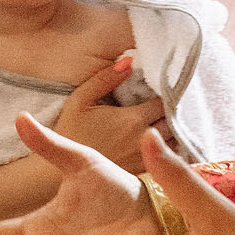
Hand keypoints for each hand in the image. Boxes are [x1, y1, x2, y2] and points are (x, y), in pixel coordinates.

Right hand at [51, 54, 164, 172]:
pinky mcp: (142, 172)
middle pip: (174, 122)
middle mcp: (145, 139)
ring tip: (163, 123)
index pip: (166, 102)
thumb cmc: (69, 132)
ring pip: (174, 143)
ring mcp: (145, 158)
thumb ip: (105, 78)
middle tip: (165, 104)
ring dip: (172, 132)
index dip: (167, 94)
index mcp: (134, 119)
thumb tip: (129, 62)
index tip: (162, 89)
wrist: (59, 172)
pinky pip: (165, 160)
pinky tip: (158, 143)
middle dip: (173, 112)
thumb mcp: (81, 99)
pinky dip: (167, 150)